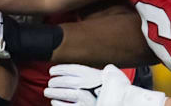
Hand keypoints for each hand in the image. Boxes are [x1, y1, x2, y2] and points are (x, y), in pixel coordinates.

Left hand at [45, 64, 165, 105]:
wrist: (122, 101)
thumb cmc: (119, 88)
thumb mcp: (115, 75)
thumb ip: (107, 71)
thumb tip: (107, 68)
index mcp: (92, 74)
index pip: (71, 69)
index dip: (60, 69)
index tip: (53, 70)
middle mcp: (85, 85)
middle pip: (65, 81)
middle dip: (55, 81)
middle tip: (50, 82)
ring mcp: (83, 97)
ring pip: (63, 94)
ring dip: (53, 92)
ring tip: (47, 91)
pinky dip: (58, 104)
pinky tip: (54, 102)